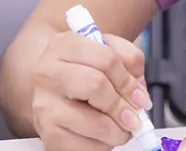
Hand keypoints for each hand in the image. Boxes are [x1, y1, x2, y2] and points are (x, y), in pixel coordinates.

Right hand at [30, 31, 149, 150]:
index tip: (140, 97)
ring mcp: (45, 106)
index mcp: (64, 45)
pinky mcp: (48, 136)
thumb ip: (128, 60)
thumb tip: (138, 89)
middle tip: (134, 117)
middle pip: (97, 86)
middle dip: (123, 106)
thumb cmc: (84, 71)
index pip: (106, 59)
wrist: (54, 93)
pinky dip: (103, 145)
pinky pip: (88, 146)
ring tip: (121, 129)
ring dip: (118, 131)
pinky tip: (101, 137)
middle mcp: (48, 73)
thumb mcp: (106, 52)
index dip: (129, 81)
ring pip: (96, 123)